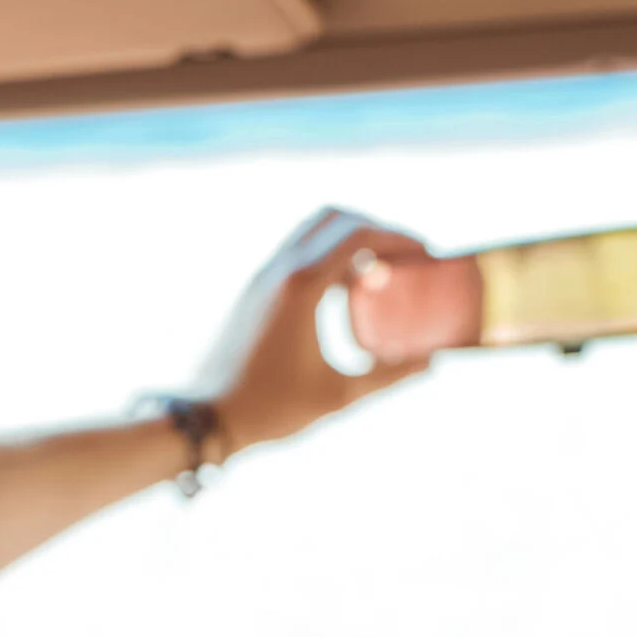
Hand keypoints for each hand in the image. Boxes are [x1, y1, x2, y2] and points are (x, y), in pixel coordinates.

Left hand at [197, 207, 441, 457]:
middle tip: (404, 260)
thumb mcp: (339, 396)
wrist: (206, 417)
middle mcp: (279, 270)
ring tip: (378, 279)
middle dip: (377, 230)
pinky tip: (344, 297)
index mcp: (302, 285)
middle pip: (337, 218)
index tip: (425, 256)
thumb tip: (429, 364)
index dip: (399, 237)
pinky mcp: (252, 290)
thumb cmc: (270, 409)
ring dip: (349, 243)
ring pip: (313, 232)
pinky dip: (327, 259)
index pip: (359, 232)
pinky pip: (296, 254)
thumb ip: (388, 376)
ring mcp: (261, 277)